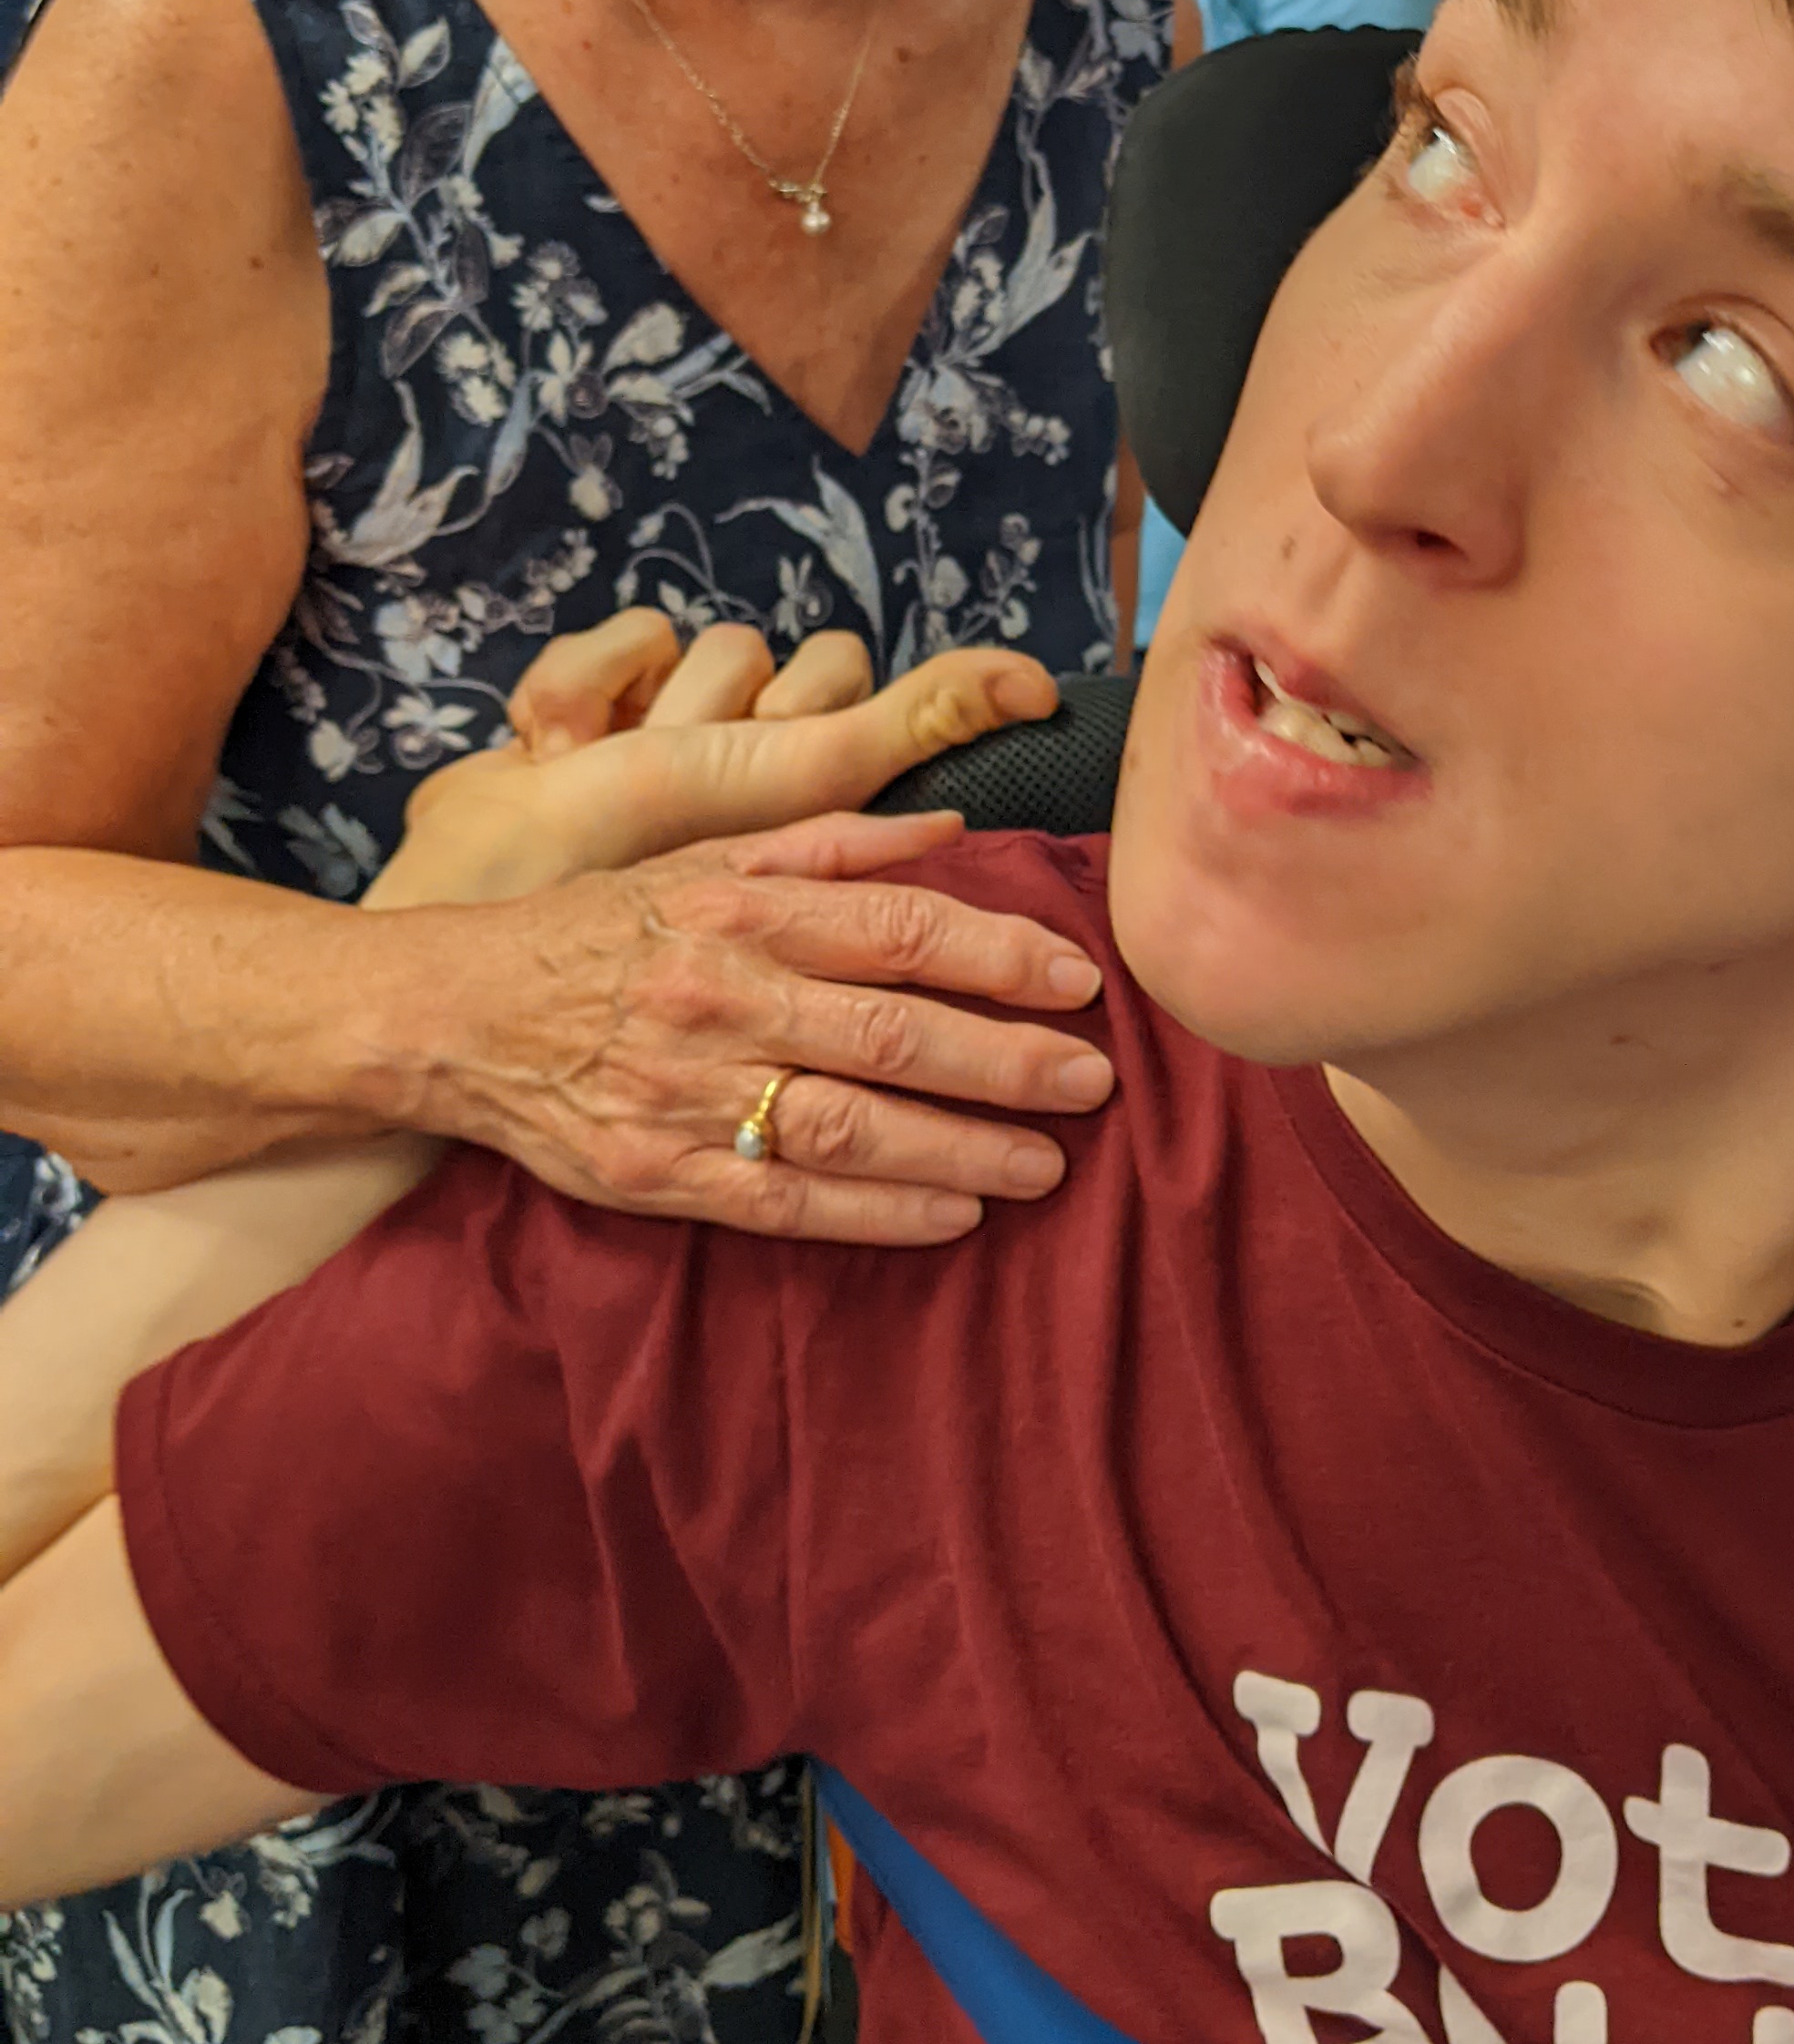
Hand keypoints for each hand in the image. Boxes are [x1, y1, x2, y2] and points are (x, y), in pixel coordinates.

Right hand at [362, 612, 1115, 1245]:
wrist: (448, 1014)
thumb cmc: (596, 931)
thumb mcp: (704, 857)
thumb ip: (831, 843)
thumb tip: (955, 827)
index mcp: (741, 911)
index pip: (899, 930)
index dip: (1000, 953)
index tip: (1080, 979)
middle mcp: (721, 998)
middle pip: (890, 1033)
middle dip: (1007, 1060)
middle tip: (1095, 1080)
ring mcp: (687, 1093)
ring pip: (848, 1125)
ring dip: (962, 1147)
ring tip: (1049, 1162)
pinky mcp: (657, 1174)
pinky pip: (785, 1202)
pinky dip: (878, 1213)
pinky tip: (956, 1216)